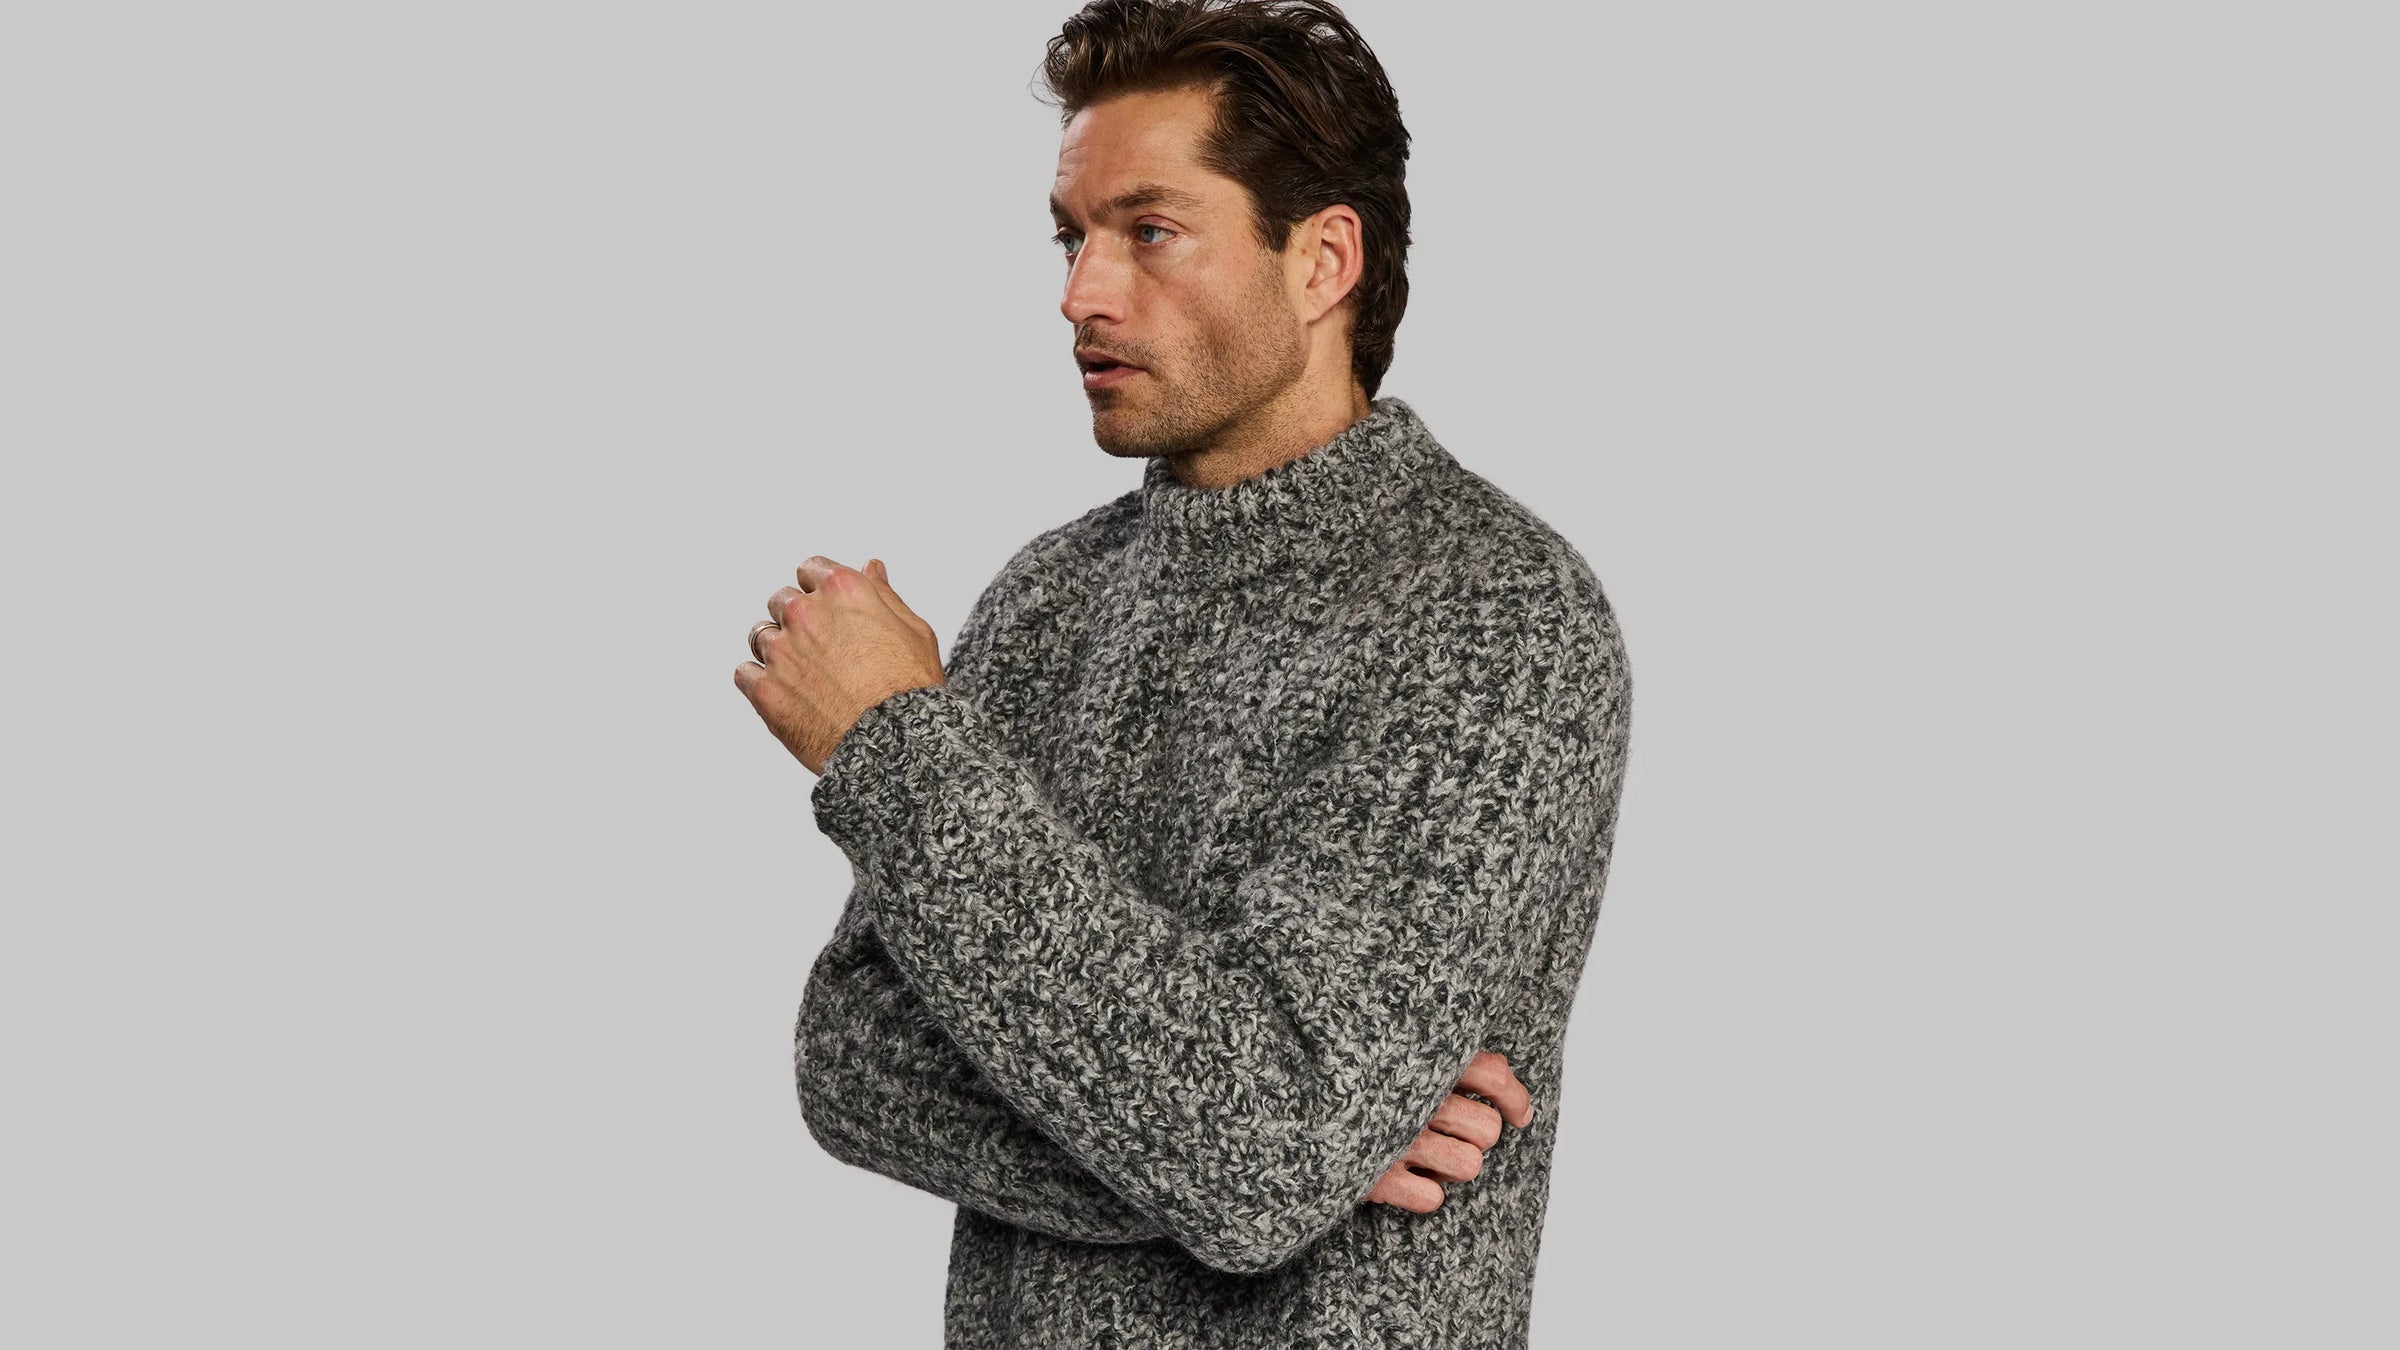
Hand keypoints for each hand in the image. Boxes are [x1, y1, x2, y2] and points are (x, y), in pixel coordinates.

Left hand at [736, 556, 947, 774]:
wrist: (895, 744)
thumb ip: (884, 594)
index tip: (827, 608)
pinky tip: (787, 693)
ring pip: (761, 636)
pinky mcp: (765, 689)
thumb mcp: (914, 631)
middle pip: (782, 601)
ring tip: (806, 676)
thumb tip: (871, 568)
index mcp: (842, 590)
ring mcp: (781, 652)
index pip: (810, 570)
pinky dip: (759, 680)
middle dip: (798, 620)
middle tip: (822, 649)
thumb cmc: (911, 690)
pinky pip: (745, 673)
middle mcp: (805, 614)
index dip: (819, 589)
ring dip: (778, 649)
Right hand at [1363, 1050, 1536, 1213]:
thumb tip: (1511, 1086)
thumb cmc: (1360, 1079)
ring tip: (1425, 1154)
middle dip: (1475, 1136)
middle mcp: (1412, 1097)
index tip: (1518, 1116)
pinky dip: (1421, 1193)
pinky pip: (1432, 1200)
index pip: (1494, 1075)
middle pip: (1488, 1129)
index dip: (1516, 1099)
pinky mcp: (1374, 1179)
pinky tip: (1401, 1176)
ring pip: (1469, 1167)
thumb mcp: (1404, 1052)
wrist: (1287, 1105)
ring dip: (1452, 1166)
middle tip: (1447, 1131)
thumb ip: (1455, 1058)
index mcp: (1424, 1058)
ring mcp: (1394, 1139)